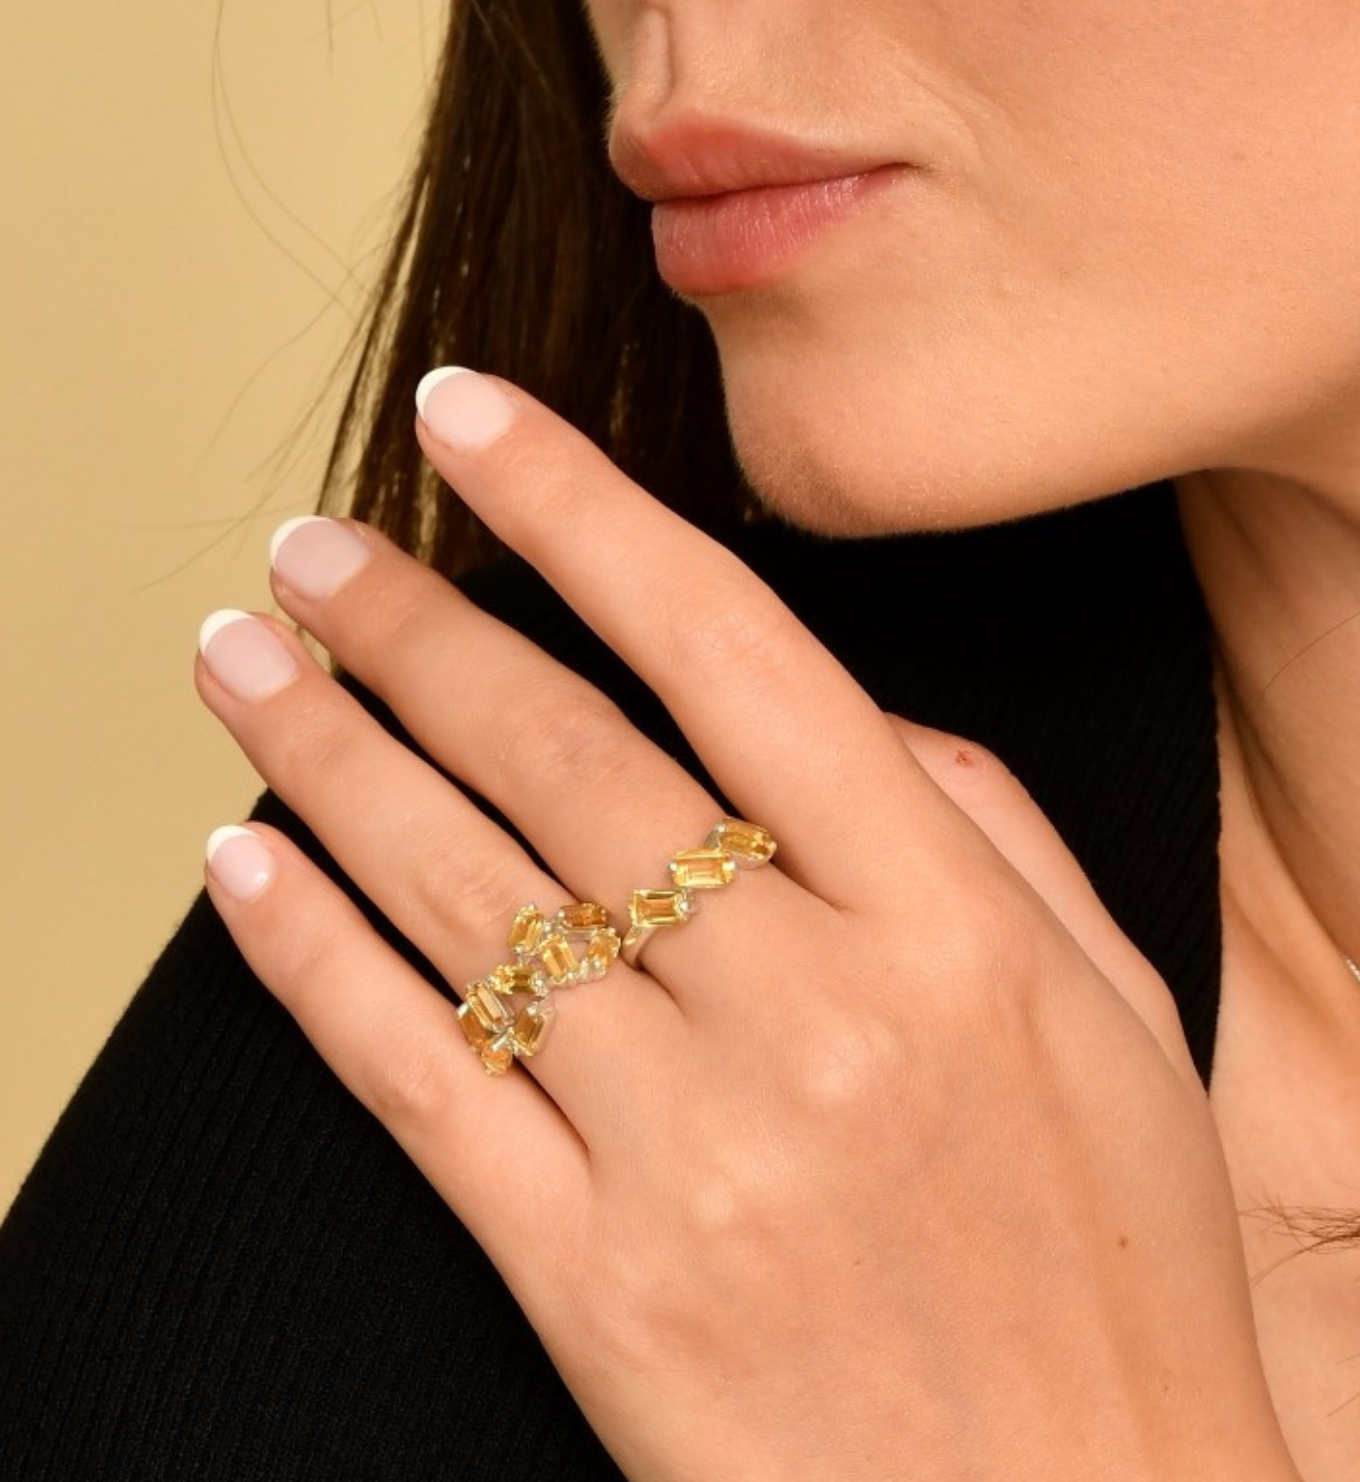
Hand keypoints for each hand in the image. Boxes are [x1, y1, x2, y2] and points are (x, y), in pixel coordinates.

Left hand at [195, 370, 1296, 1481]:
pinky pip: (420, 1089)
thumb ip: (978, 825)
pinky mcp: (594, 1281)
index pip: (728, 653)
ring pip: (463, 901)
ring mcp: (688, 1151)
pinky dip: (315, 965)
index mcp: (948, 924)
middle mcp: (809, 1013)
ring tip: (243, 662)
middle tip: (318, 548)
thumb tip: (825, 708)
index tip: (474, 421)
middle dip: (414, 627)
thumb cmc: (1115, 1265)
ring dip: (330, 759)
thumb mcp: (1111, 1011)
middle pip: (560, 761)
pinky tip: (248, 868)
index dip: (582, 514)